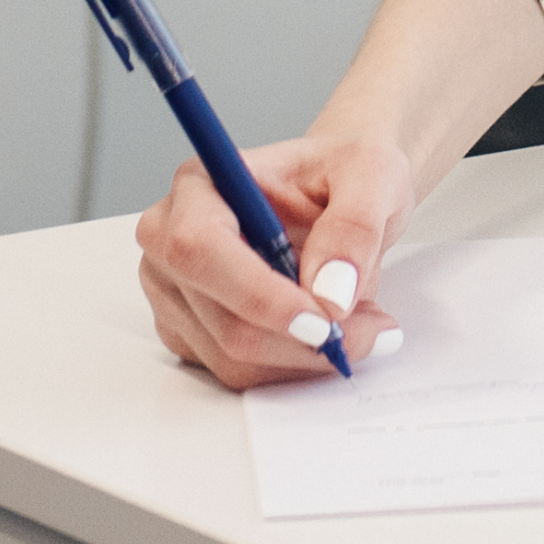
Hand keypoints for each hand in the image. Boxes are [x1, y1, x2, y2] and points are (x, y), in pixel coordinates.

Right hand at [135, 131, 412, 386]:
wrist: (337, 192)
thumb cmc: (342, 172)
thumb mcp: (373, 172)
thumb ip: (355, 225)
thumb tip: (331, 292)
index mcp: (200, 185)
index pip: (200, 248)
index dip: (258, 293)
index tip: (323, 318)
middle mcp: (170, 240)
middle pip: (222, 318)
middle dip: (302, 337)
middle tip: (373, 329)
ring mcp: (175, 293)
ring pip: (233, 356)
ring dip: (307, 354)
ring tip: (361, 321)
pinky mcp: (191, 333)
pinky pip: (240, 372)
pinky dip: (294, 363)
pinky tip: (329, 329)